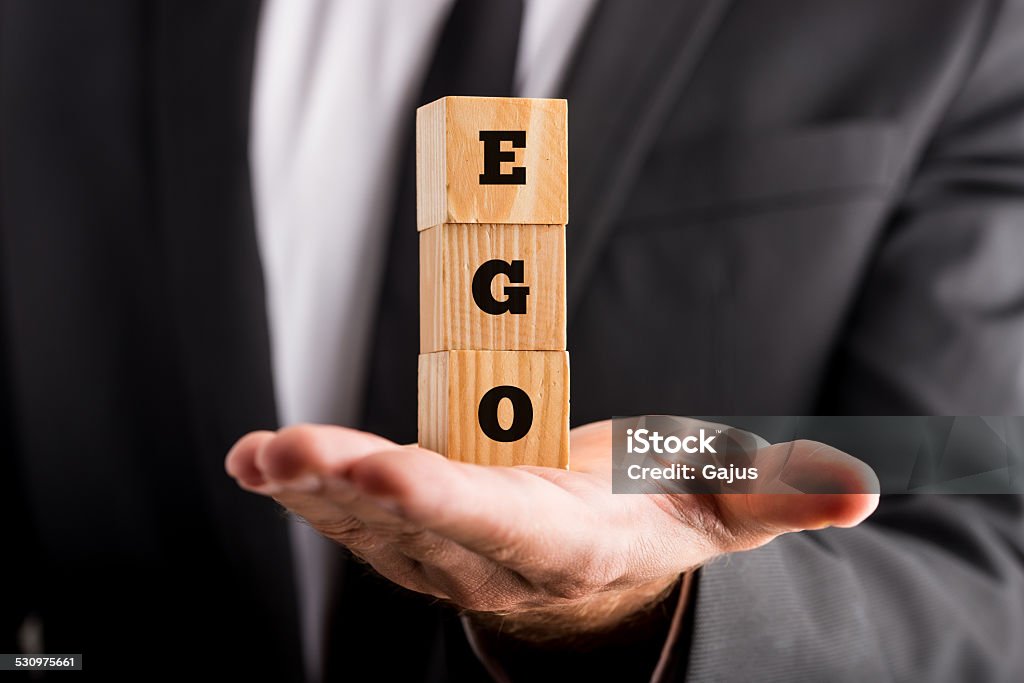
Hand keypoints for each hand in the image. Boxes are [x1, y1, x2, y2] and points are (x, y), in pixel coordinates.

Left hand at [225, 420, 877, 640]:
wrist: (591, 579)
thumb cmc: (650, 530)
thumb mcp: (720, 512)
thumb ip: (778, 496)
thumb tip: (861, 491)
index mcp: (560, 547)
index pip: (498, 529)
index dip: (446, 503)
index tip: (393, 471)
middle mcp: (486, 555)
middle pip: (413, 524)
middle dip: (353, 491)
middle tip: (293, 451)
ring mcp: (437, 546)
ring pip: (364, 520)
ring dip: (307, 486)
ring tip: (259, 453)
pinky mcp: (407, 524)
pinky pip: (347, 507)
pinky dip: (301, 483)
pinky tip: (259, 458)